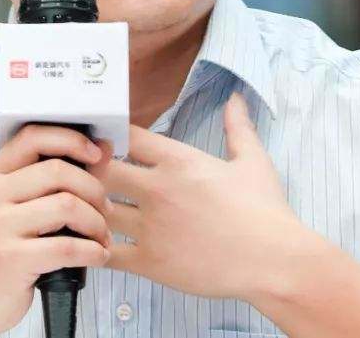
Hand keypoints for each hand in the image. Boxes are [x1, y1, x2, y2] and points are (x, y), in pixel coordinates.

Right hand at [0, 124, 112, 336]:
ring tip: (102, 236)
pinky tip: (98, 256)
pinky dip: (93, 251)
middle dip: (94, 189)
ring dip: (97, 223)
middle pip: (59, 171)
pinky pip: (67, 247)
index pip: (34, 136)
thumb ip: (53, 178)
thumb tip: (104, 149)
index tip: (97, 154)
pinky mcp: (11, 258)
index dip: (72, 139)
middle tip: (106, 209)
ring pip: (67, 206)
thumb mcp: (14, 207)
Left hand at [90, 93, 327, 302]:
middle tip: (84, 175)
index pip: (128, 136)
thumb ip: (237, 127)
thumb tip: (236, 98)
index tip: (105, 140)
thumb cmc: (266, 211)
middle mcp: (159, 189)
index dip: (111, 134)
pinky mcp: (150, 262)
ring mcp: (152, 227)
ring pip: (97, 209)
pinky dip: (94, 246)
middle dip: (90, 170)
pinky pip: (106, 253)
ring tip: (84, 209)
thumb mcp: (253, 161)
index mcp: (179, 161)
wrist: (275, 261)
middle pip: (101, 169)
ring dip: (87, 207)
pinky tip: (93, 243)